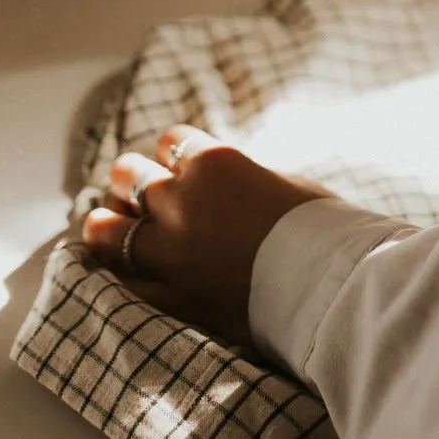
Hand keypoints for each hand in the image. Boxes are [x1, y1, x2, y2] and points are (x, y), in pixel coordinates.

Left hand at [80, 127, 333, 347]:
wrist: (334, 290)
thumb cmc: (323, 230)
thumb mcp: (281, 183)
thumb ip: (240, 179)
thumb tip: (226, 184)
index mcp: (213, 161)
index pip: (169, 141)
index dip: (176, 155)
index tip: (183, 169)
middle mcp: (181, 200)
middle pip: (127, 175)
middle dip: (134, 182)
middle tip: (143, 198)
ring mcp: (169, 251)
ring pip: (104, 227)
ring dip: (109, 225)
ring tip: (114, 230)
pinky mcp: (170, 298)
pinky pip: (119, 283)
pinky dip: (115, 275)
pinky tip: (116, 273)